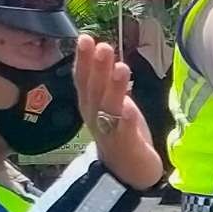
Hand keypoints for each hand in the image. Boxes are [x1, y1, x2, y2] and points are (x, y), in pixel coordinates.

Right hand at [75, 33, 164, 191]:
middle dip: (97, 68)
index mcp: (90, 104)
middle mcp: (94, 117)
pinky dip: (126, 120)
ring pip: (108, 108)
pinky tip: (129, 107)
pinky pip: (124, 132)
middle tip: (103, 47)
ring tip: (120, 68)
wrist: (126, 173)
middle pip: (94, 91)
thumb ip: (106, 80)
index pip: (83, 79)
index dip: (83, 59)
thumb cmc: (119, 131)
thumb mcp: (110, 102)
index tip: (85, 38)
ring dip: (113, 88)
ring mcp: (109, 132)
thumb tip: (101, 50)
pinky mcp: (127, 146)